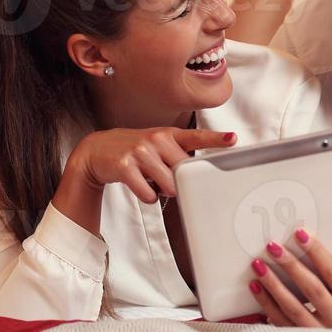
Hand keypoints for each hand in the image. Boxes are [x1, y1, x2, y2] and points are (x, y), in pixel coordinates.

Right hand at [61, 126, 235, 204]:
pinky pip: (149, 194)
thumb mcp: (158, 146)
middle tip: (163, 175)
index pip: (197, 137)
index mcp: (169, 135)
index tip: (234, 139)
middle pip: (185, 173)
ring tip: (150, 178)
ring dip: (162, 190)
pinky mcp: (125, 166)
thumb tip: (195, 179)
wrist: (97, 151)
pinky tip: (139, 185)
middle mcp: (156, 139)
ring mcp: (140, 151)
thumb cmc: (136, 151)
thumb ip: (178, 157)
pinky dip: (147, 196)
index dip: (216, 139)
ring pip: (169, 186)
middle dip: (178, 181)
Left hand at [248, 228, 331, 329]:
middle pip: (312, 288)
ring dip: (273, 283)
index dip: (316, 251)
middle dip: (291, 265)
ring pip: (293, 306)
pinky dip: (266, 303)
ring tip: (258, 265)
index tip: (300, 234)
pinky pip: (280, 321)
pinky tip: (256, 287)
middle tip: (273, 247)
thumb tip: (303, 249)